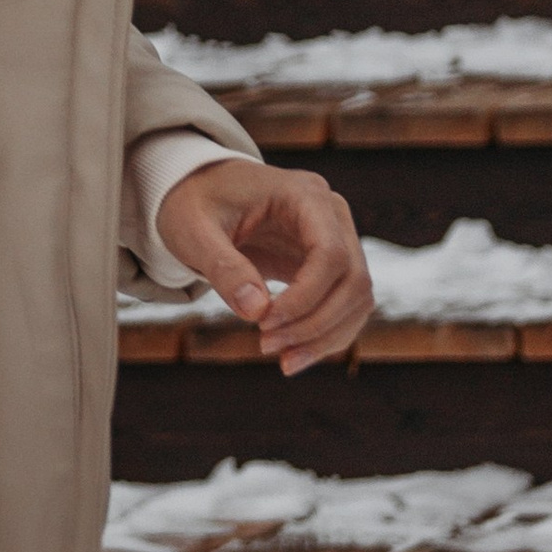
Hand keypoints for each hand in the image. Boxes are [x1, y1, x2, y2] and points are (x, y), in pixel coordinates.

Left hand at [155, 156, 372, 377]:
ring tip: (283, 360)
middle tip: (267, 346)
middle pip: (353, 279)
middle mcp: (331, 214)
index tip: (264, 323)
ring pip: (357, 298)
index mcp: (303, 194)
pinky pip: (346, 307)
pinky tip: (293, 355)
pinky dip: (325, 336)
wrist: (199, 191)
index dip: (305, 297)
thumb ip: (223, 267)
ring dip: (325, 336)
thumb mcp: (194, 230)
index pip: (330, 253)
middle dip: (315, 323)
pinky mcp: (330, 266)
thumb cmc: (194, 203)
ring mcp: (337, 239)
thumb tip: (256, 312)